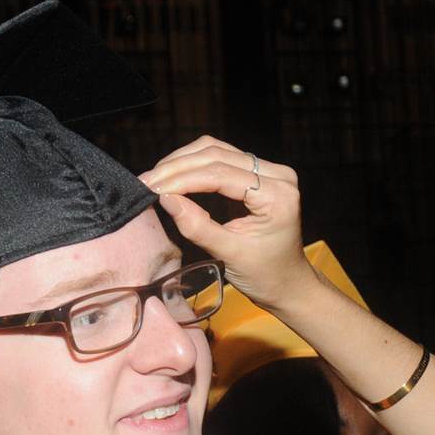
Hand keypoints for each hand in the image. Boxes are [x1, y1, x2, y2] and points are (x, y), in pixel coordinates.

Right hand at [140, 137, 318, 309]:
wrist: (288, 284)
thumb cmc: (266, 275)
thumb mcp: (230, 254)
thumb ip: (198, 226)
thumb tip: (166, 199)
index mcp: (278, 195)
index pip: (221, 174)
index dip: (183, 178)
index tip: (152, 187)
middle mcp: (278, 175)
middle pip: (218, 154)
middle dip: (177, 166)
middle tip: (146, 180)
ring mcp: (270, 171)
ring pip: (217, 150)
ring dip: (182, 161)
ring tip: (155, 177)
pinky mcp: (258, 173)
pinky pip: (222, 157)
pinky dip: (194, 164)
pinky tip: (173, 175)